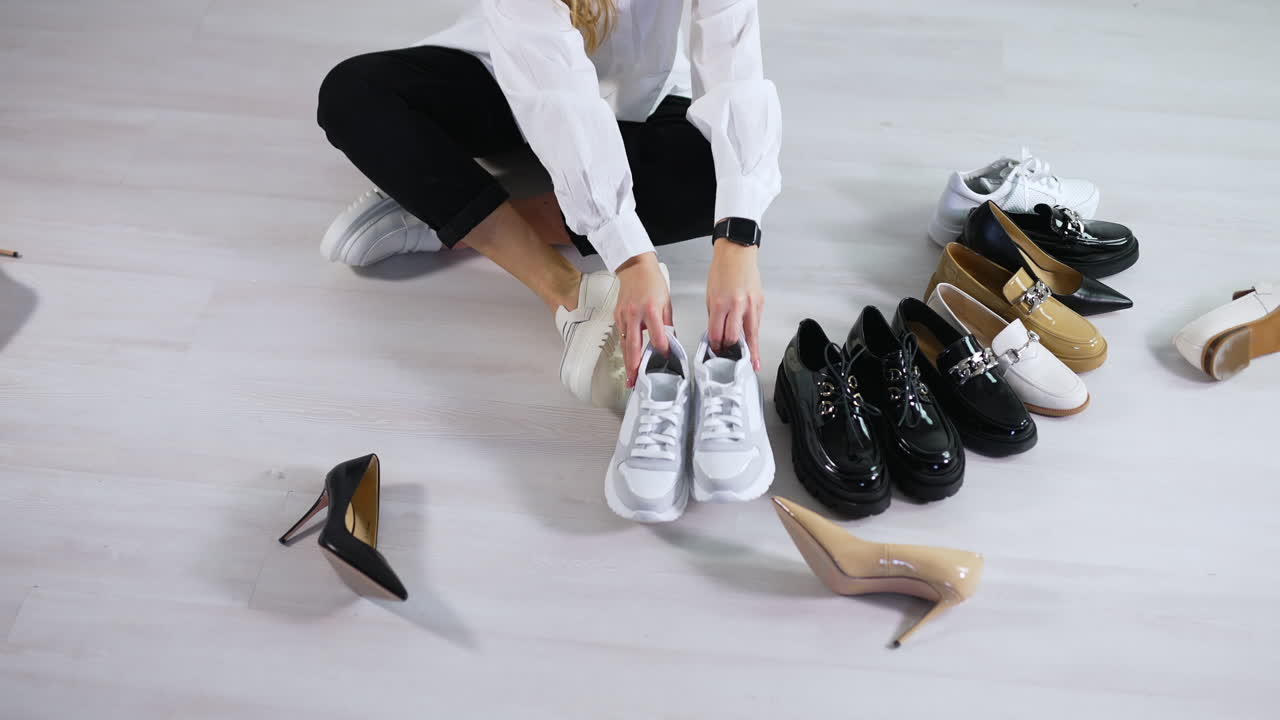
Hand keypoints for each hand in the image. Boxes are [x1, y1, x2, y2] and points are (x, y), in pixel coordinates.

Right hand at [615, 252, 671, 386]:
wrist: (635, 267)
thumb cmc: (652, 282)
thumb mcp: (666, 302)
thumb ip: (667, 324)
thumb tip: (671, 341)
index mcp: (650, 310)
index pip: (657, 337)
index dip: (662, 350)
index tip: (665, 358)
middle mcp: (634, 314)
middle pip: (633, 346)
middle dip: (633, 366)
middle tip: (634, 381)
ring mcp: (623, 316)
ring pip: (624, 344)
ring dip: (626, 362)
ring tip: (630, 377)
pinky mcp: (617, 316)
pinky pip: (621, 336)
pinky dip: (624, 349)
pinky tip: (627, 360)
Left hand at [705, 238, 762, 370]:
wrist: (737, 253)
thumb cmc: (722, 270)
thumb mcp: (710, 294)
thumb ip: (714, 315)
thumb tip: (716, 333)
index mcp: (720, 303)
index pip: (716, 333)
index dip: (714, 345)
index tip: (715, 350)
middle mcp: (736, 305)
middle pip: (732, 337)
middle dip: (728, 349)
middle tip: (726, 355)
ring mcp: (750, 305)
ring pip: (749, 335)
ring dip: (747, 350)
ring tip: (748, 362)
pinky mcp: (760, 303)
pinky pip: (756, 325)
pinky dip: (754, 338)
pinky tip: (755, 350)